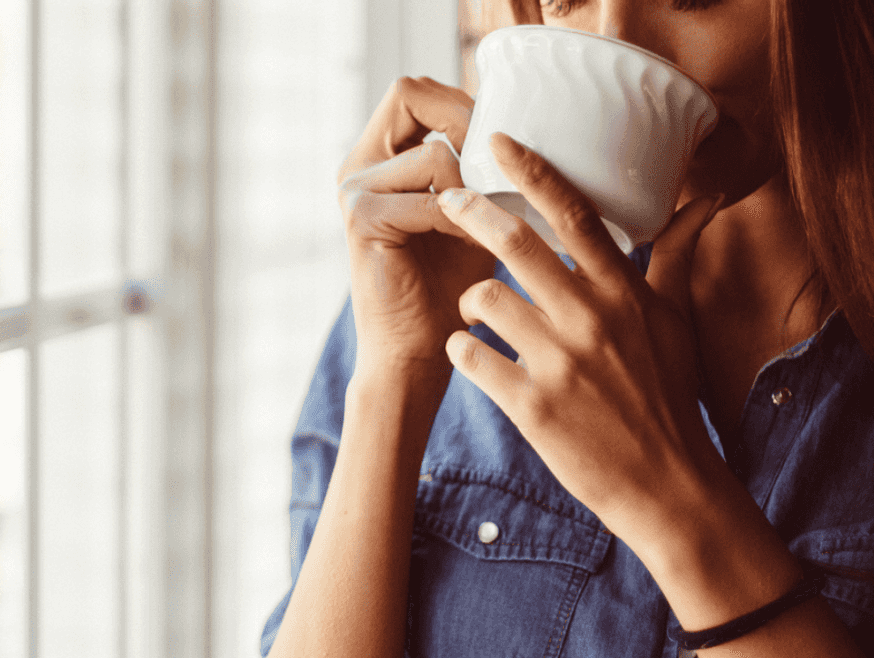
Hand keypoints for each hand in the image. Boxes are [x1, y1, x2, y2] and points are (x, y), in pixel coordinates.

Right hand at [338, 77, 496, 378]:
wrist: (420, 350)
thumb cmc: (450, 285)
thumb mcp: (473, 211)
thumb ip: (477, 167)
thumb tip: (519, 125)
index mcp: (377, 157)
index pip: (413, 92)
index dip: (458, 102)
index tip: (495, 139)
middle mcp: (357, 166)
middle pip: (409, 94)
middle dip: (463, 125)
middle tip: (495, 168)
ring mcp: (354, 191)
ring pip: (434, 153)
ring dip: (473, 188)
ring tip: (486, 224)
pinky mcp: (362, 220)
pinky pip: (431, 198)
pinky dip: (463, 222)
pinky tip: (473, 247)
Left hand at [438, 133, 725, 543]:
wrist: (668, 486)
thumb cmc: (669, 397)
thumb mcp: (676, 322)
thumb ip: (676, 257)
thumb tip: (705, 198)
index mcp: (625, 293)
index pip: (576, 214)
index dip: (532, 170)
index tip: (496, 141)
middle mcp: (592, 319)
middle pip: (515, 242)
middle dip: (470, 213)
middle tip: (448, 201)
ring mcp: (561, 363)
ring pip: (482, 297)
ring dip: (470, 299)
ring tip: (479, 313)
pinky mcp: (532, 407)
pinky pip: (470, 355)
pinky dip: (462, 349)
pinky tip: (473, 354)